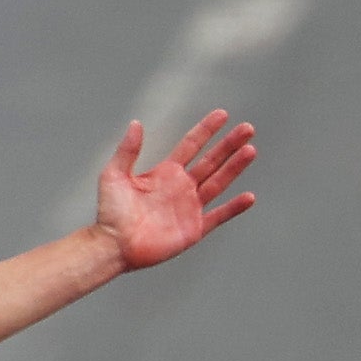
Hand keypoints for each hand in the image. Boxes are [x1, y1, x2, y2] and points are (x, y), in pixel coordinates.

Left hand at [94, 111, 256, 270]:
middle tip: (248, 128)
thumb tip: (135, 123)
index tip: (223, 114)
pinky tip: (249, 197)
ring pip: (218, 183)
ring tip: (251, 150)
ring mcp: (189, 208)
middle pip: (211, 161)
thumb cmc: (109, 212)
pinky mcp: (193, 229)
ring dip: (235, 168)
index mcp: (166, 172)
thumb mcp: (114, 175)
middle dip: (229, 144)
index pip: (192, 145)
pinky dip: (233, 208)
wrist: (112, 245)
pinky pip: (218, 216)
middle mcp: (181, 187)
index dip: (206, 130)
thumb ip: (127, 150)